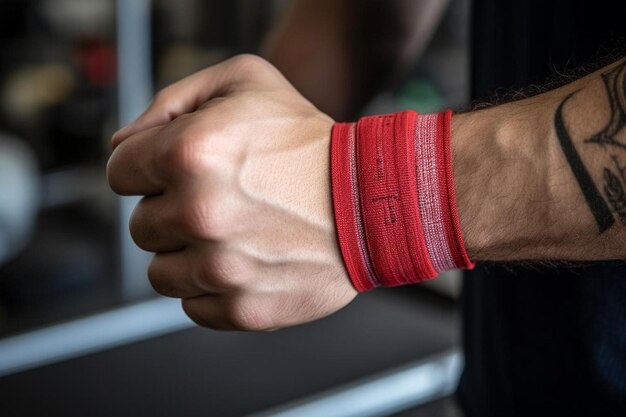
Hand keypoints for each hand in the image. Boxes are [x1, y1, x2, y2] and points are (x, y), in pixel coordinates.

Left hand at [107, 55, 356, 329]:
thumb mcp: (245, 81)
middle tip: (219, 198)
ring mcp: (223, 268)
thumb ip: (169, 101)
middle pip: (141, 225)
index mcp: (190, 152)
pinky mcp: (243, 308)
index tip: (178, 170)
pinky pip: (193, 305)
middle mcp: (201, 213)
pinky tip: (245, 260)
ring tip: (232, 233)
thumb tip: (122, 147)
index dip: (148, 167)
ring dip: (187, 253)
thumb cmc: (309, 141)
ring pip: (161, 272)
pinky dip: (212, 287)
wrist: (373, 198)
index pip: (119, 172)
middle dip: (171, 209)